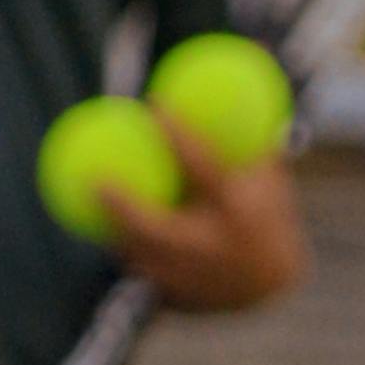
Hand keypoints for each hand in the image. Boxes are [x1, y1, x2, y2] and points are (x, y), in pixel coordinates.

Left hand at [99, 96, 308, 323]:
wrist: (273, 282)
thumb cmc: (268, 212)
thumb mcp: (265, 171)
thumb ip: (247, 129)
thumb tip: (250, 66)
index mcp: (237, 209)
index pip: (203, 166)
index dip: (177, 134)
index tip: (153, 104)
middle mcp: (214, 247)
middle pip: (155, 225)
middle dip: (122, 204)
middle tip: (96, 176)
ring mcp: (194, 278)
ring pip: (140, 254)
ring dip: (114, 230)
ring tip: (92, 200)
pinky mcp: (179, 298)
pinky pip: (141, 272)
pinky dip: (125, 251)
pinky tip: (105, 230)